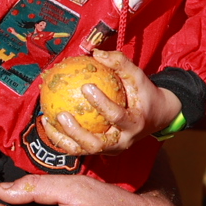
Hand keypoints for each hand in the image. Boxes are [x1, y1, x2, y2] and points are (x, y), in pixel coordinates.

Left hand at [35, 49, 174, 158]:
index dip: (101, 103)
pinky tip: (48, 122)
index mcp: (134, 124)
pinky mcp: (102, 152)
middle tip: (62, 114)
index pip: (117, 116)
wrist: (157, 116)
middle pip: (97, 144)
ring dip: (63, 138)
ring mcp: (112, 150)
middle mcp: (123, 142)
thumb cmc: (143, 93)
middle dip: (77, 132)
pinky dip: (62, 137)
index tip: (86, 86)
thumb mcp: (137, 76)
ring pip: (84, 150)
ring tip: (48, 121)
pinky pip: (79, 147)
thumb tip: (94, 53)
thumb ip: (119, 63)